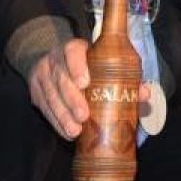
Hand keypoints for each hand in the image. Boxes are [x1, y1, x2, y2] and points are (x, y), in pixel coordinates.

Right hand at [27, 38, 150, 139]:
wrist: (56, 62)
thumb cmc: (89, 65)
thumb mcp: (103, 63)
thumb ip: (124, 76)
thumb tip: (145, 94)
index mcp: (74, 48)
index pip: (72, 52)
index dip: (77, 66)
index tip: (85, 82)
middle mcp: (55, 59)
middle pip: (60, 79)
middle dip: (72, 99)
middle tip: (84, 116)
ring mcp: (42, 76)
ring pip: (51, 96)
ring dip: (63, 116)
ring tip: (75, 131)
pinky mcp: (35, 92)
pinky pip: (45, 108)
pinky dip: (56, 122)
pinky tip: (66, 132)